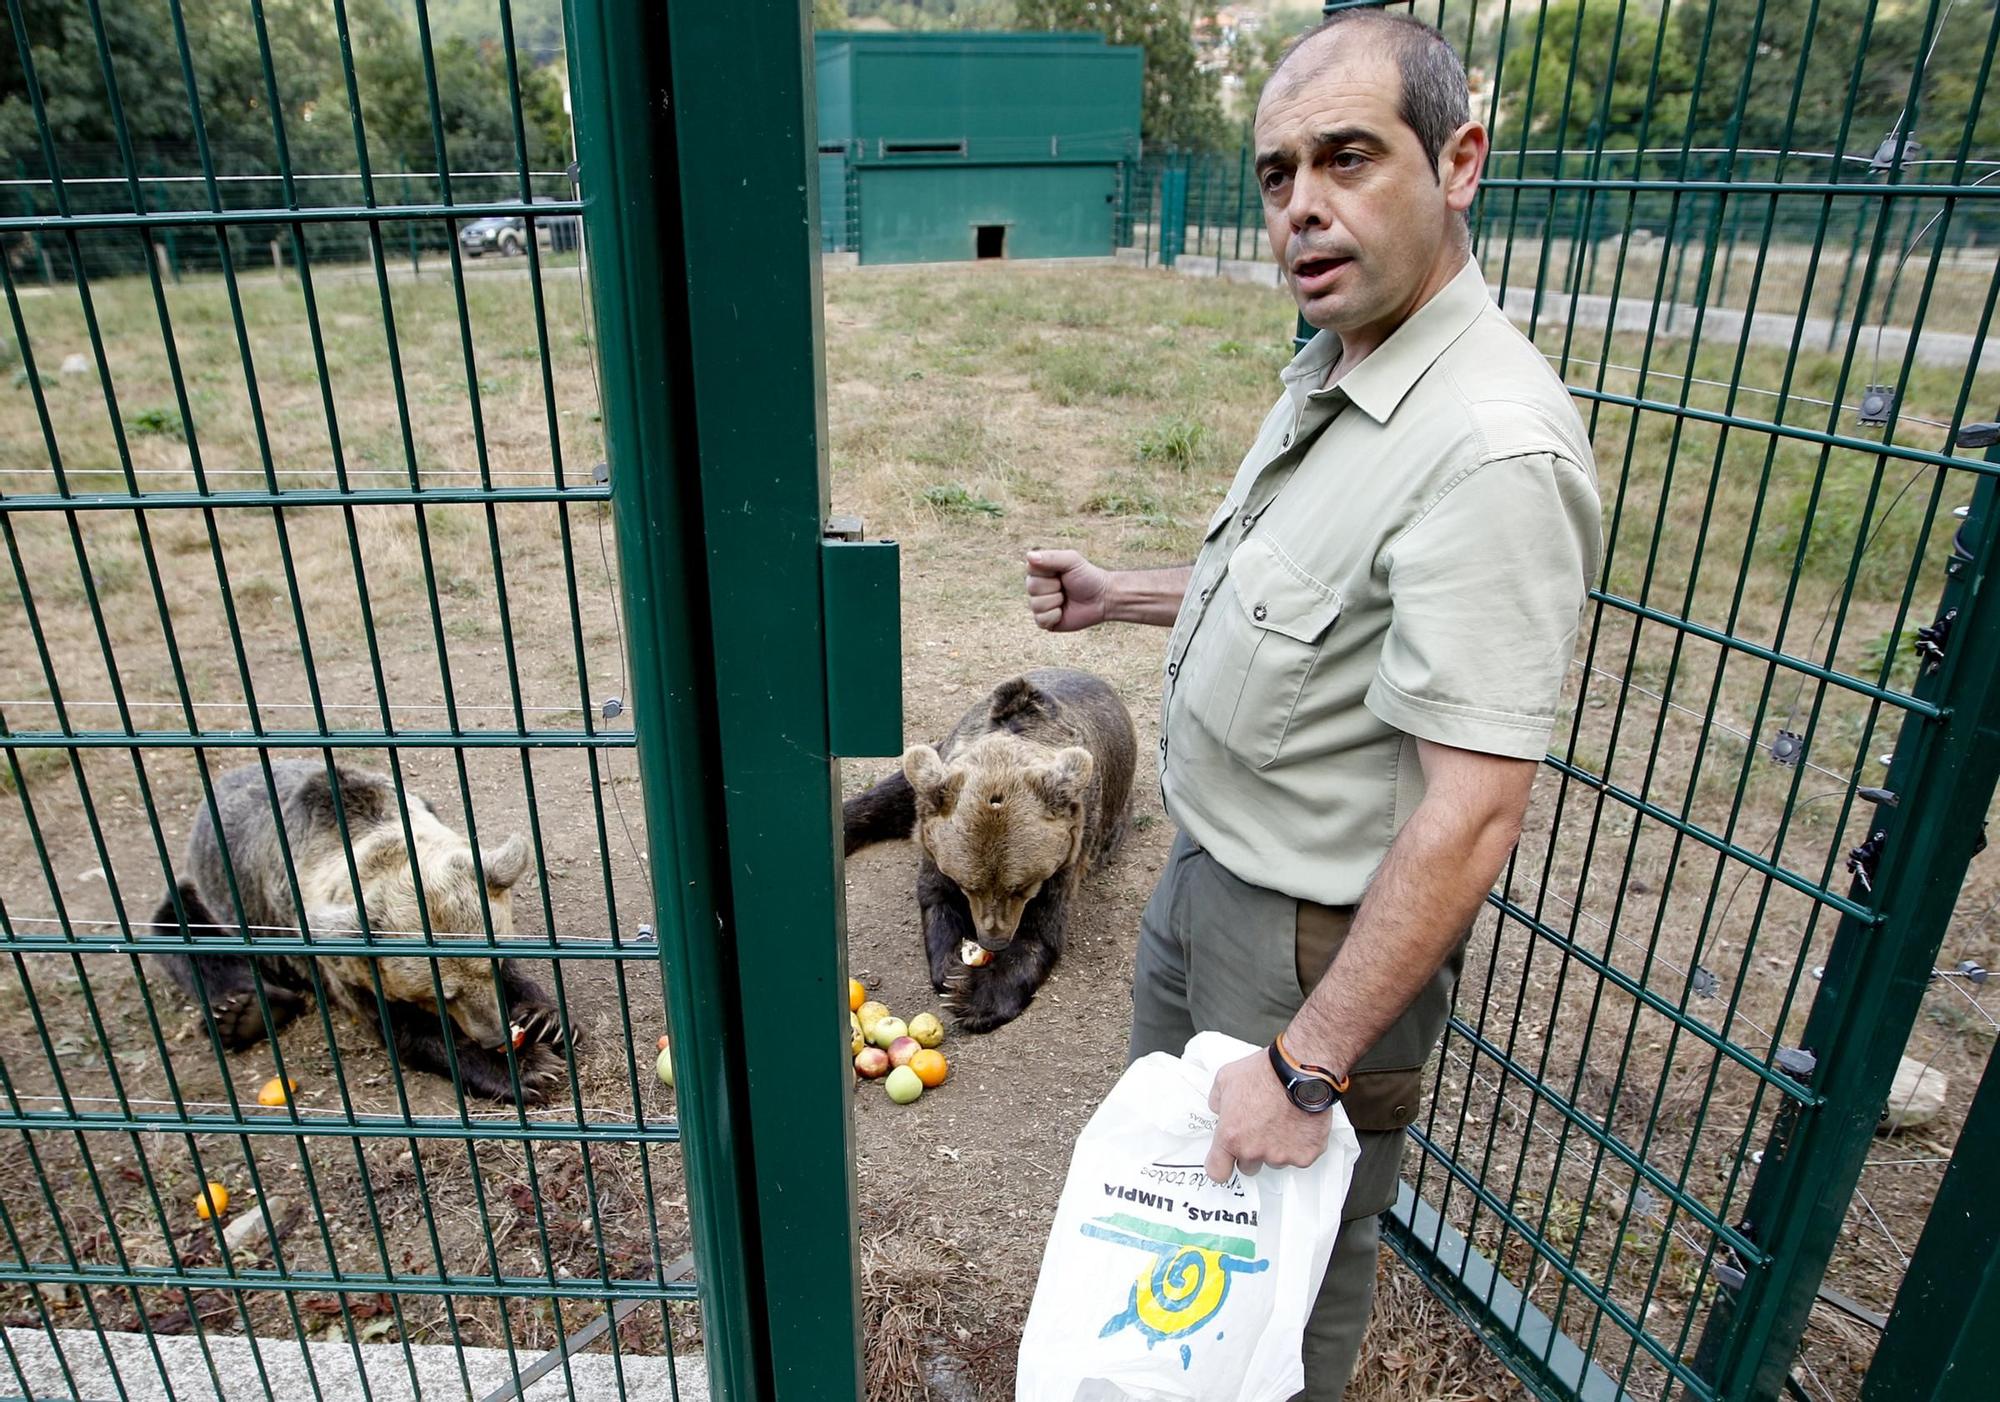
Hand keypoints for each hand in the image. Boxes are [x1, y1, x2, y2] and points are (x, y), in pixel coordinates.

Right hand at [1025, 549, 1112, 631]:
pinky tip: (1063, 612)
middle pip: (1032, 588)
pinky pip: (1040, 620)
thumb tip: (1029, 556)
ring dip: (1055, 602)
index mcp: (1041, 570)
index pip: (1030, 569)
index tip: (1061, 572)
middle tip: (1065, 586)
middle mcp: (1037, 587)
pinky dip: (1054, 617)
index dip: (1047, 573)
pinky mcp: (1044, 621)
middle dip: (1053, 588)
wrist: (1103, 599)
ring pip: (1035, 605)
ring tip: (1066, 599)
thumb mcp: (1072, 561)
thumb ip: (1051, 557)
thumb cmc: (1088, 577)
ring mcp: (1040, 604)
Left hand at [1204, 1048, 1330, 1181]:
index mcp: (1231, 1136)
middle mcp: (1254, 1150)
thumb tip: (1220, 1109)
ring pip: (1276, 1161)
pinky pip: (1300, 1156)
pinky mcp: (1305, 1155)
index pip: (1218, 1171)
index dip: (1221, 1166)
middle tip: (1260, 1129)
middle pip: (1249, 1167)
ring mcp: (1281, 1156)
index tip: (1225, 1162)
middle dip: (1252, 1151)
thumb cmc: (1266, 1072)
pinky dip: (1300, 1144)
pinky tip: (1299, 1124)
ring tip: (1282, 1120)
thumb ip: (1217, 1101)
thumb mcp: (1225, 1079)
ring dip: (1277, 1147)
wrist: (1300, 1070)